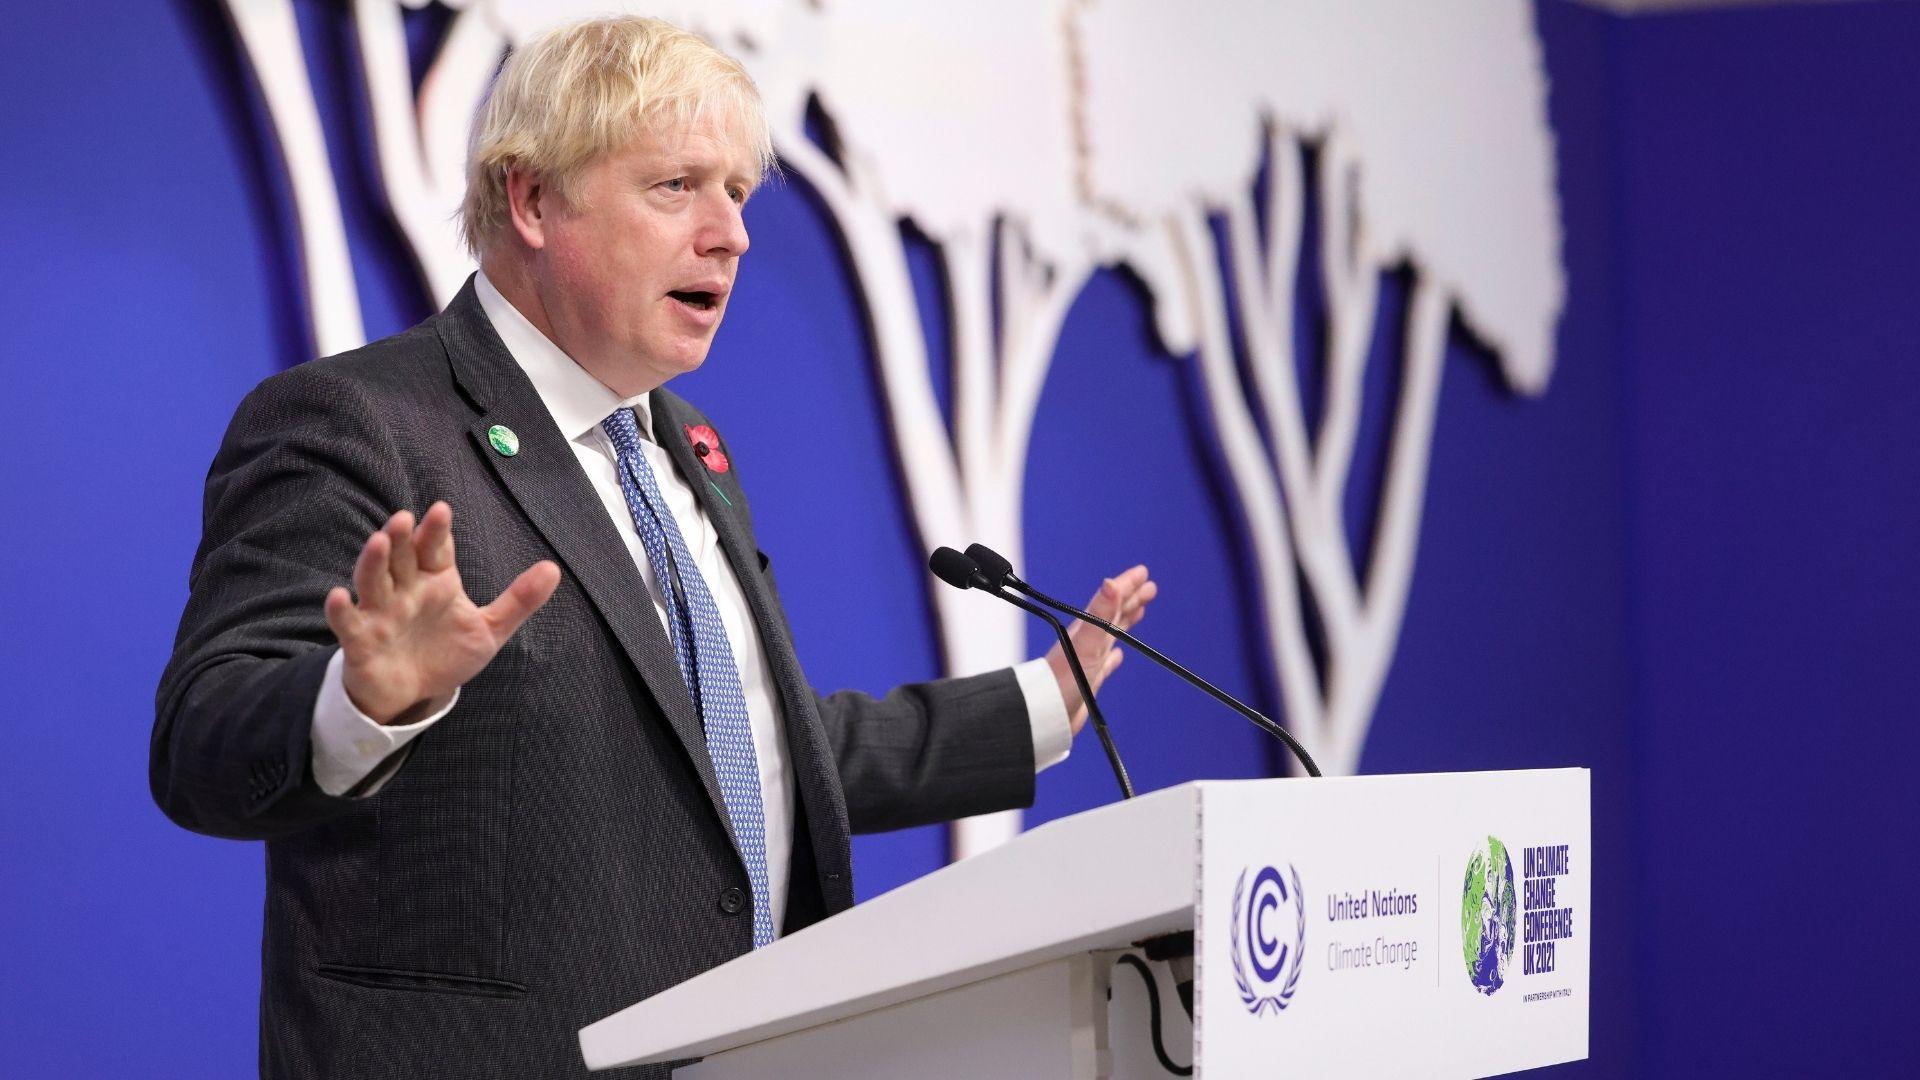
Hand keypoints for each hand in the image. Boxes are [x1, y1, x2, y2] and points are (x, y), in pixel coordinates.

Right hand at [323, 501, 559, 724]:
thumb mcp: (488, 630)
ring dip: (373, 561)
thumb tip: (554, 569)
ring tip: (378, 542)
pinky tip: (338, 596)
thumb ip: (518, 601)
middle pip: (401, 557)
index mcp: (436, 580)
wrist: (415, 693)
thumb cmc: (446, 653)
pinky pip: (347, 622)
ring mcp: (380, 612)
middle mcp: (405, 590)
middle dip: (401, 537)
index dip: (436, 531)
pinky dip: (340, 610)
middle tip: (404, 517)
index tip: (442, 511)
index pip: (435, 548)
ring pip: (372, 581)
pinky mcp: (361, 640)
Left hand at [1046, 565, 1156, 733]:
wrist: (1048, 709)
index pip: (1112, 599)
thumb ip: (1100, 613)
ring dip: (1125, 620)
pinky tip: (1118, 656)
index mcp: (1089, 627)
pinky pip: (1107, 662)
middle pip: (1114, 612)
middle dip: (1132, 597)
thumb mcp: (1087, 641)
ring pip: (1112, 633)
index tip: (1142, 572)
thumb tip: (1111, 583)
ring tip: (1139, 610)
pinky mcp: (1090, 678)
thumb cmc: (1064, 676)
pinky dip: (1115, 656)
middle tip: (1150, 586)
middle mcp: (1089, 639)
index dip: (1127, 584)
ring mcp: (1090, 658)